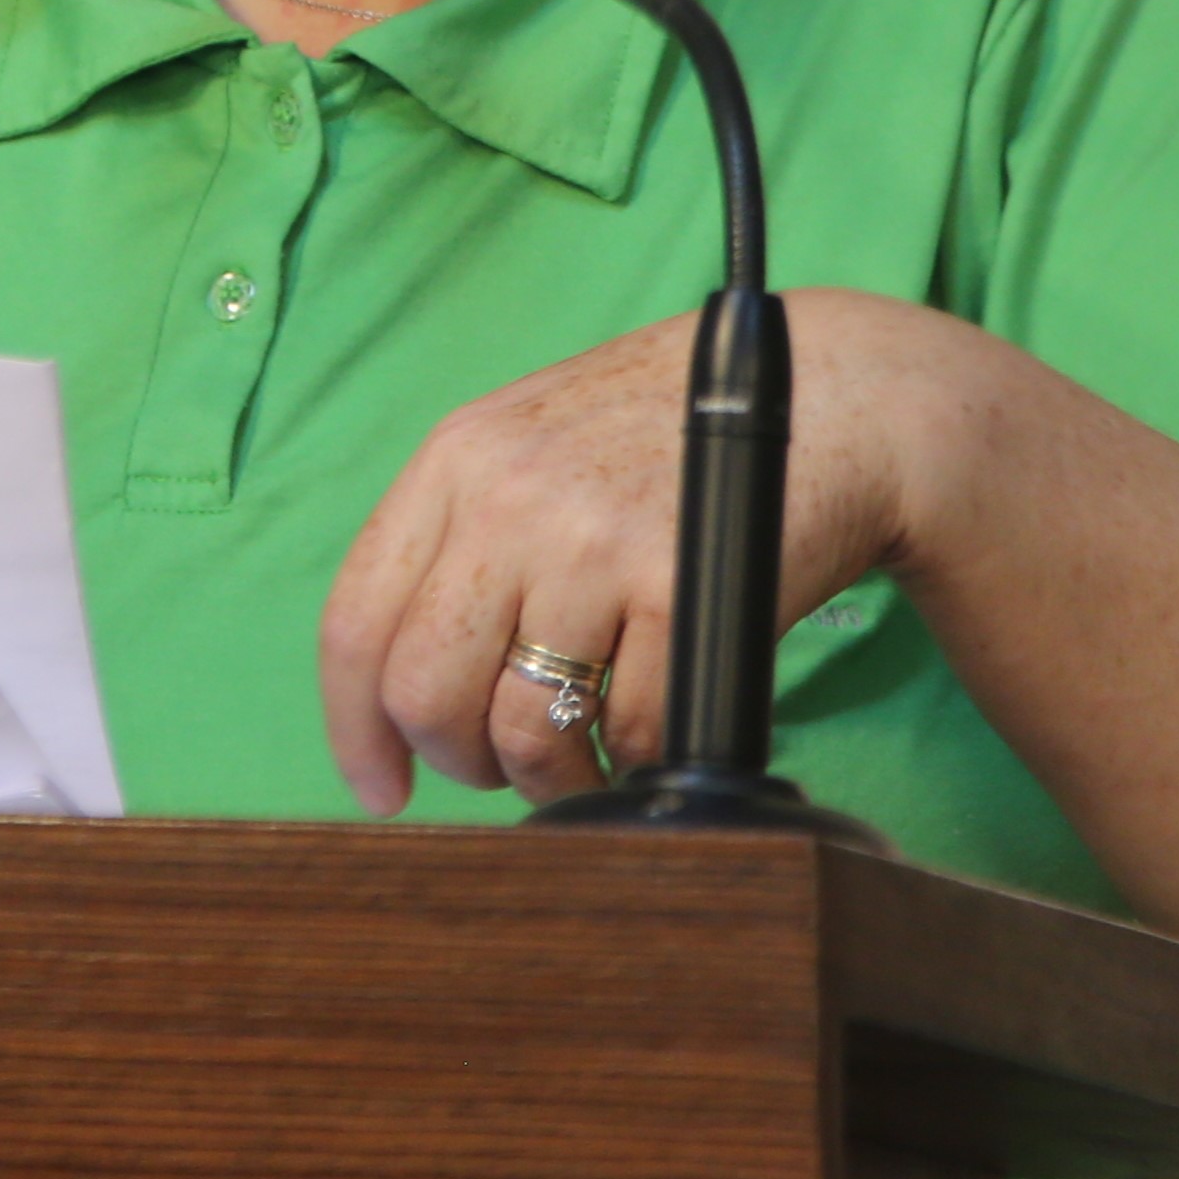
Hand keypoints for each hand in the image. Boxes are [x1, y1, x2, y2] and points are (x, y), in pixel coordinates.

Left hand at [319, 290, 954, 812]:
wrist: (824, 393)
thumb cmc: (673, 436)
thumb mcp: (538, 447)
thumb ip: (468, 542)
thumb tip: (402, 691)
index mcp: (458, 457)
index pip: (355, 618)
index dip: (354, 727)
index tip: (379, 785)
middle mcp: (509, 495)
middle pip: (425, 692)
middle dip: (461, 759)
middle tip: (506, 764)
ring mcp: (592, 541)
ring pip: (522, 731)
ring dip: (551, 777)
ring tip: (585, 756)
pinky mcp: (678, 588)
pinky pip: (630, 734)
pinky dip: (639, 759)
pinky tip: (654, 727)